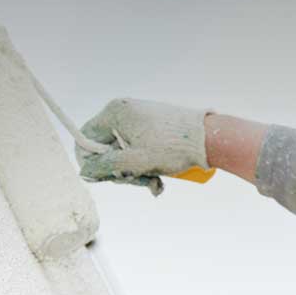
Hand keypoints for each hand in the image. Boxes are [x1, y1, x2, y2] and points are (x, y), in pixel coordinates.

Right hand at [76, 98, 210, 193]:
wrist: (209, 138)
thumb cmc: (172, 147)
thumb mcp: (134, 161)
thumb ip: (106, 166)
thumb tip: (85, 171)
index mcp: (114, 113)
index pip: (86, 139)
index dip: (92, 162)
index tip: (108, 177)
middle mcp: (124, 112)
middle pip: (107, 149)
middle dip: (122, 171)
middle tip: (138, 180)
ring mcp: (139, 120)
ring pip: (125, 154)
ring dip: (137, 173)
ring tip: (154, 182)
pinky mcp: (152, 129)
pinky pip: (140, 151)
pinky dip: (147, 167)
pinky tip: (159, 180)